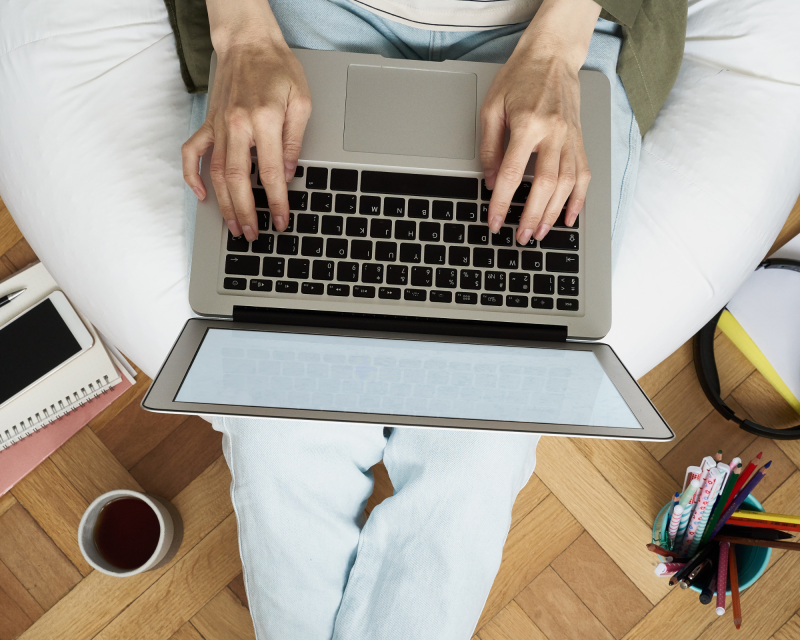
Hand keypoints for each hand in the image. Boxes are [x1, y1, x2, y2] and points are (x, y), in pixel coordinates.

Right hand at [181, 2, 310, 239]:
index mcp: (265, 120)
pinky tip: (200, 195)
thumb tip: (287, 174)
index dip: (276, 201)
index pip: (269, 172)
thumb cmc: (278, 69)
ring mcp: (219, 125)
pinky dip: (192, 175)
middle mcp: (238, 125)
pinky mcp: (208, 123)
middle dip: (246, 212)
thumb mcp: (301, 102)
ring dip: (223, 204)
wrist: (249, 43)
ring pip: (216, 173)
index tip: (280, 221)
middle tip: (252, 235)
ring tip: (233, 226)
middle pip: (238, 180)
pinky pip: (192, 152)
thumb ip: (294, 141)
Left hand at [480, 0, 600, 244]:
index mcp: (527, 124)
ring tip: (539, 232)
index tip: (495, 222)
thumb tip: (491, 181)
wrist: (552, 54)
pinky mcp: (580, 139)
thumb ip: (490, 146)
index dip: (502, 203)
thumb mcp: (492, 107)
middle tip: (520, 237)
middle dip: (531, 215)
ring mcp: (571, 137)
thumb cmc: (519, 77)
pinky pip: (584, 174)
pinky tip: (570, 217)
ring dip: (554, 213)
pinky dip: (578, 199)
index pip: (512, 174)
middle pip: (545, 185)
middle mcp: (553, 133)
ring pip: (567, 184)